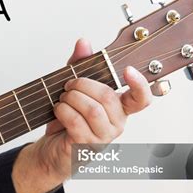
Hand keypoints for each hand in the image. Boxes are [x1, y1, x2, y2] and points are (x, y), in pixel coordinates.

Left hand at [12, 39, 152, 192]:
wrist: (50, 150)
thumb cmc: (66, 120)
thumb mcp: (74, 88)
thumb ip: (80, 65)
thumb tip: (83, 43)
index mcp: (119, 109)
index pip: (141, 99)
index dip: (139, 84)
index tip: (128, 70)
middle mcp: (116, 124)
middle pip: (108, 97)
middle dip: (83, 84)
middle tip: (69, 85)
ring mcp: (103, 137)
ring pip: (93, 110)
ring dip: (72, 98)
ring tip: (63, 98)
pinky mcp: (85, 146)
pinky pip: (76, 122)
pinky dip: (63, 111)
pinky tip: (59, 110)